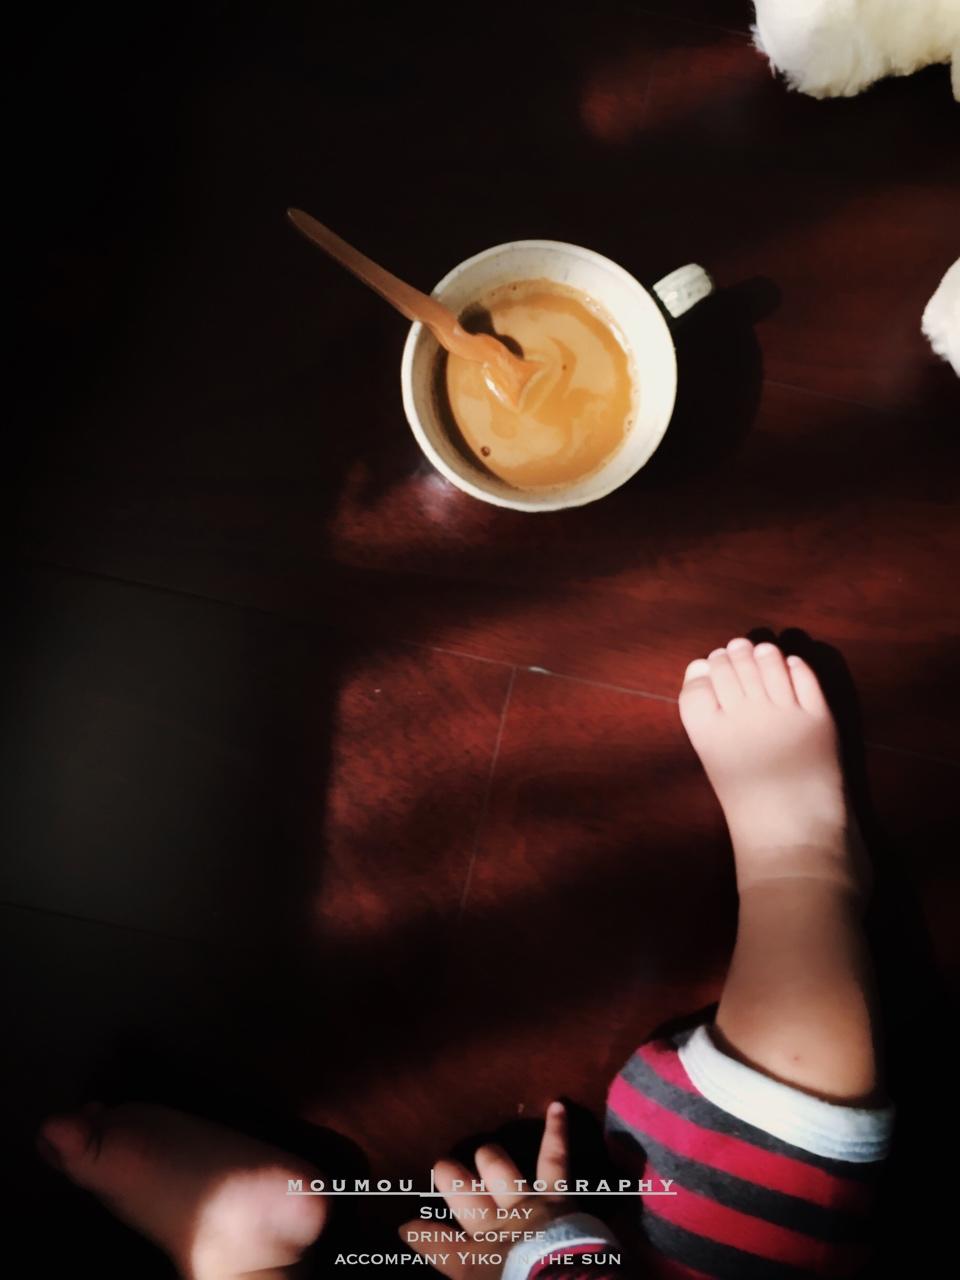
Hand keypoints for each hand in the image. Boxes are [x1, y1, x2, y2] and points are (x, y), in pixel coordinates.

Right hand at [399, 1100, 571, 1278]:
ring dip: (488, 1158)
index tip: (406, 1226)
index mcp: (473, 1265)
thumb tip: (434, 1250)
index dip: (419, 1234)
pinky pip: (554, 1160)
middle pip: (461, 1193)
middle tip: (443, 1170)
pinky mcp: (556, 1198)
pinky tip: (557, 1105)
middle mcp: (491, 1228)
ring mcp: (522, 1207)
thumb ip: (463, 1272)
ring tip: (483, 1152)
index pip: (435, 1245)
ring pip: (496, 1167)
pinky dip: (556, 1131)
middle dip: (450, 1178)